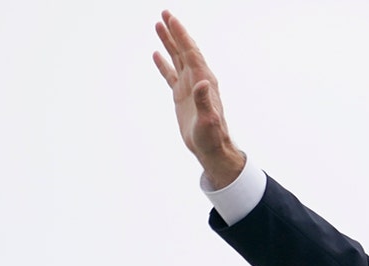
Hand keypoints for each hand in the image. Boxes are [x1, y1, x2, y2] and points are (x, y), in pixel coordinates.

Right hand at [153, 10, 244, 187]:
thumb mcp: (208, 120)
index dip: (181, 35)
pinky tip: (157, 54)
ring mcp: (190, 87)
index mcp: (204, 81)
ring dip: (169, 42)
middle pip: (184, 50)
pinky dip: (164, 63)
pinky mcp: (182, 96)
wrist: (212, 149)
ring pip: (178, 59)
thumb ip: (205, 101)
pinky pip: (171, 75)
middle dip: (175, 32)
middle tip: (164, 14)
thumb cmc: (212, 136)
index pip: (191, 52)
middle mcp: (198, 80)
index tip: (171, 19)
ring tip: (158, 25)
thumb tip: (202, 83)